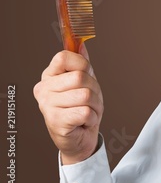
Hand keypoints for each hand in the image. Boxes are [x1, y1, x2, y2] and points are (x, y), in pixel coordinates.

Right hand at [33, 44, 103, 164]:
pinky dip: (92, 118)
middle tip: (89, 101)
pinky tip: (83, 122)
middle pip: (79, 77)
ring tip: (86, 112)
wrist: (80, 138)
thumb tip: (80, 44)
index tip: (85, 74)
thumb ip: (82, 63)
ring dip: (94, 105)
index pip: (64, 57)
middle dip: (94, 89)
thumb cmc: (82, 108)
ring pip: (85, 95)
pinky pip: (86, 111)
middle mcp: (44, 90)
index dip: (82, 64)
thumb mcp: (85, 82)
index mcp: (49, 76)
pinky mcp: (56, 122)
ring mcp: (47, 106)